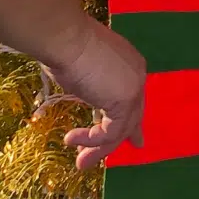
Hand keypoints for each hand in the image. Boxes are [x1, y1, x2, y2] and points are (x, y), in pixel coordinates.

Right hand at [44, 17, 146, 169]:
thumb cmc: (63, 44)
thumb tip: (83, 90)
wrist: (62, 36)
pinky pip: (109, 132)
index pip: (132, 97)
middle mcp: (136, 74)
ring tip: (81, 163)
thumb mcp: (79, 68)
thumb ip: (89, 84)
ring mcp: (132, 88)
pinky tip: (71, 139)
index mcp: (128, 62)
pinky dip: (91, 141)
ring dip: (98, 148)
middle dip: (125, 136)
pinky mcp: (123, 102)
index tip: (131, 135)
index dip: (129, 117)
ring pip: (120, 128)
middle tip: (128, 151)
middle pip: (132, 114)